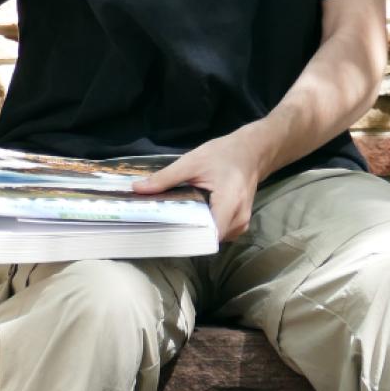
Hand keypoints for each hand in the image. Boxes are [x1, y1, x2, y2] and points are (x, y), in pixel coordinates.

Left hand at [133, 126, 268, 240]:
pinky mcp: (238, 224)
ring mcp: (241, 224)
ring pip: (211, 238)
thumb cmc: (224, 154)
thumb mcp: (192, 161)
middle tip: (160, 225)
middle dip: (184, 233)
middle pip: (207, 239)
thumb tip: (137, 188)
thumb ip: (166, 178)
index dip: (185, 238)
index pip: (208, 235)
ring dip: (194, 230)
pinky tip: (189, 216)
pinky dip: (203, 226)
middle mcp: (239, 219)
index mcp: (230, 202)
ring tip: (172, 220)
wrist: (251, 152)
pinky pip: (218, 232)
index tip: (163, 233)